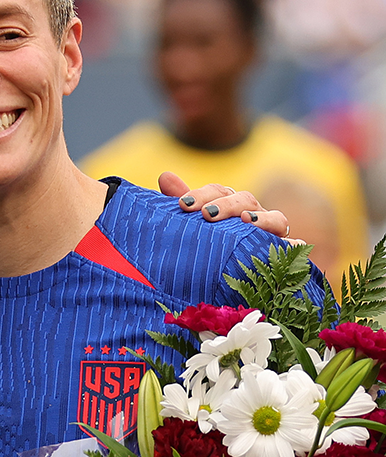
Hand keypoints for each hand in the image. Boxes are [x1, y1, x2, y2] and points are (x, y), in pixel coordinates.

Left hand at [157, 171, 293, 239]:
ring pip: (273, 217)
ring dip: (262, 218)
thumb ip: (184, 203)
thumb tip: (165, 176)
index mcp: (228, 205)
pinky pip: (292, 246)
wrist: (231, 280)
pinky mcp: (284, 252)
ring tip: (248, 221)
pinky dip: (292, 243)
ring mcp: (270, 232)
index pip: (218, 191)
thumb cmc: (209, 246)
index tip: (183, 205)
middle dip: (227, 204)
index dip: (202, 195)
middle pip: (244, 199)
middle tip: (208, 214)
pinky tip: (290, 244)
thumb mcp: (194, 226)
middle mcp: (252, 214)